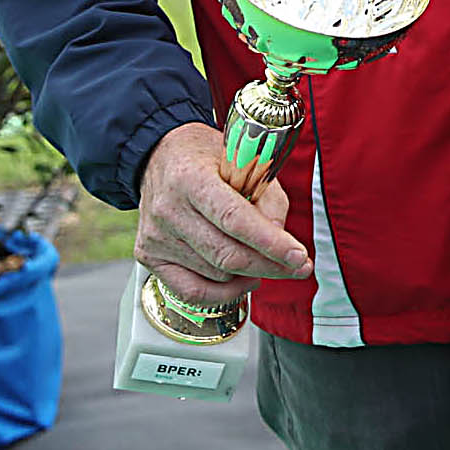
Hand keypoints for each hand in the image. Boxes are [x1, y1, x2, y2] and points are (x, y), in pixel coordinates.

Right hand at [134, 121, 310, 304]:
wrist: (159, 156)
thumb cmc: (205, 157)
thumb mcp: (243, 160)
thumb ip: (267, 197)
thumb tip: (280, 239)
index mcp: (190, 178)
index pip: (235, 219)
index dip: (270, 242)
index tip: (299, 257)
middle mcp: (168, 210)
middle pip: (226, 254)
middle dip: (270, 265)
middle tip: (298, 267)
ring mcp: (156, 237)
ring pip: (214, 275)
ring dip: (251, 276)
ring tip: (270, 264)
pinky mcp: (149, 256)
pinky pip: (190, 291)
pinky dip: (223, 293)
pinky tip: (243, 280)